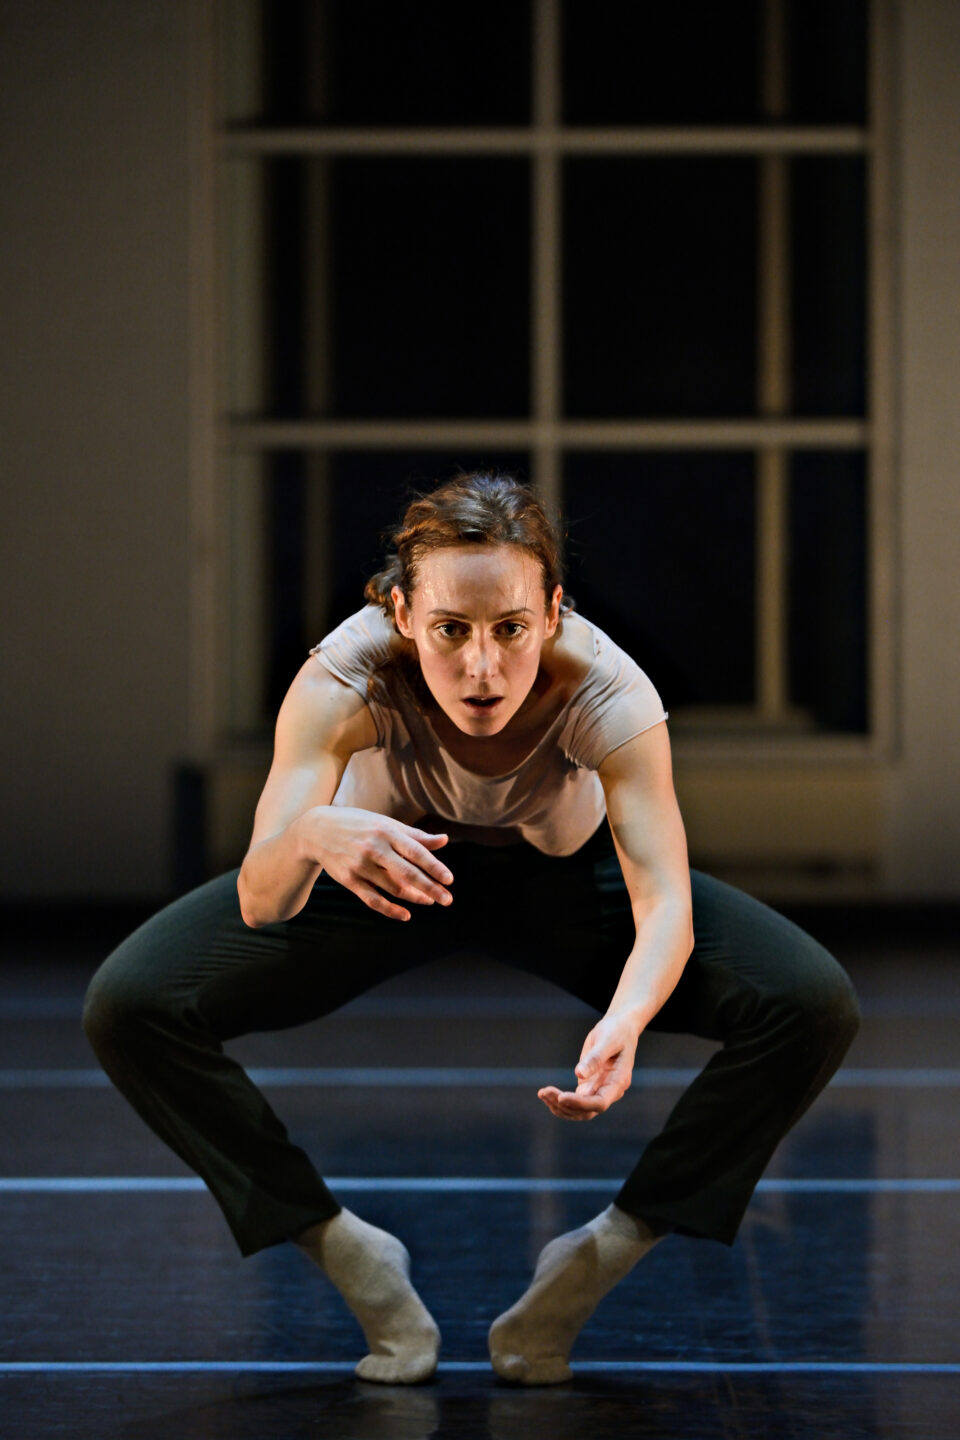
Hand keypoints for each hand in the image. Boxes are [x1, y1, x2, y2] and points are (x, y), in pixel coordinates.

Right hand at [301, 806, 453, 921]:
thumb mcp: (386, 824)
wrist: (317, 830)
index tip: (449, 880)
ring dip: (414, 898)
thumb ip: (415, 835)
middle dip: (430, 888)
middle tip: (447, 900)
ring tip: (429, 901)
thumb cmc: (358, 824)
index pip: (416, 852)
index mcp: (386, 831)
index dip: (434, 867)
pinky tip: (405, 915)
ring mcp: (360, 865)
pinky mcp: (349, 880)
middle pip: (407, 873)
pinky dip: (390, 910)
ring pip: (393, 888)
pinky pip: (373, 900)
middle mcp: (374, 848)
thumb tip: (444, 841)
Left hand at [537, 1010, 640, 1120]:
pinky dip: (560, 1101)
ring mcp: (599, 1091)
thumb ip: (595, 1058)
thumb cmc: (616, 1032)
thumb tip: (579, 1074)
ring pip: (579, 1110)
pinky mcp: (589, 1087)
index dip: (580, 1103)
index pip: (600, 1103)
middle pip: (587, 1111)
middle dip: (565, 1105)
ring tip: (542, 1093)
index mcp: (619, 1082)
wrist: (619, 1028)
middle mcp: (610, 1092)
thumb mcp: (607, 1040)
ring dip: (559, 1106)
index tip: (561, 1098)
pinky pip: (575, 1102)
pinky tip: (546, 1094)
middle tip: (544, 1092)